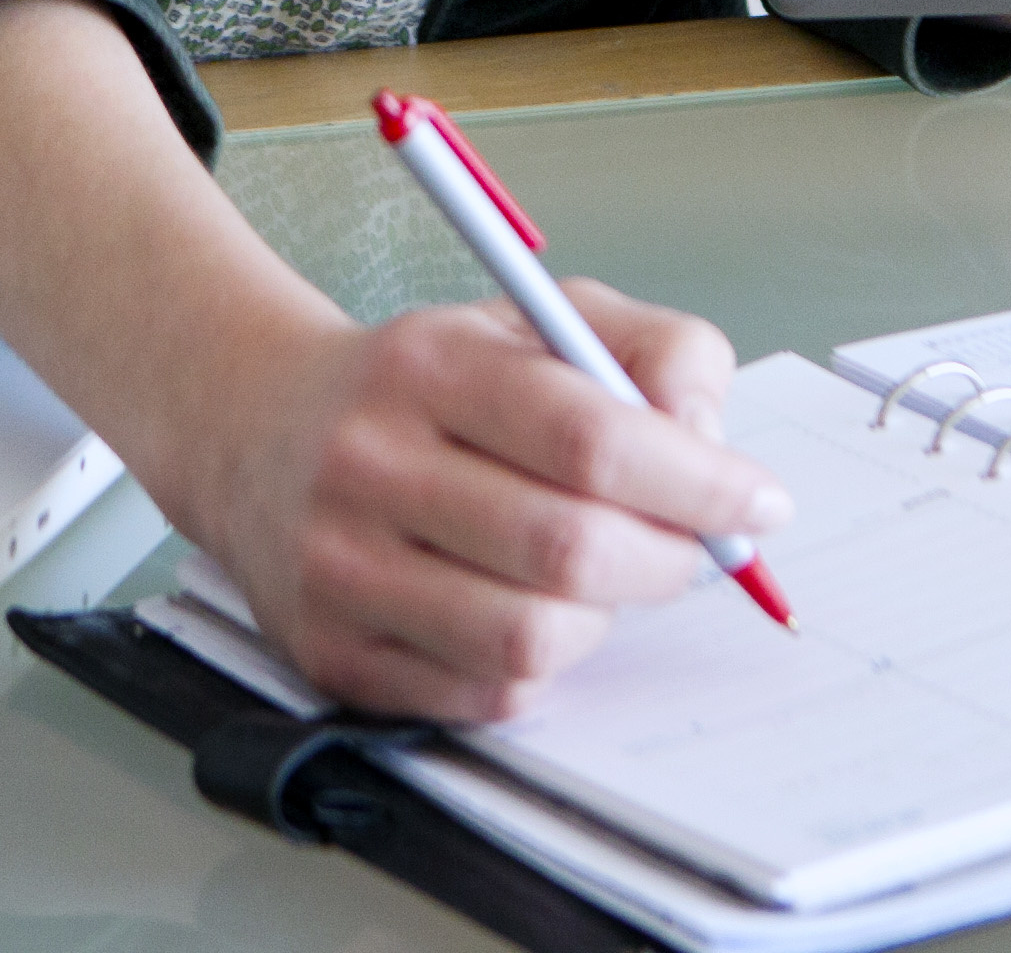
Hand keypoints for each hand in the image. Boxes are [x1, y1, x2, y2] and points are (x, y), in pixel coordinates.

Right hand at [0, 0, 781, 724]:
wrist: (254, 428)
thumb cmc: (421, 381)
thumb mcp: (537, 317)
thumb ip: (653, 348)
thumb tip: (710, 436)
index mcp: (429, 365)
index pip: (589, 436)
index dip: (696, 482)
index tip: (757, 501)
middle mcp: (371, 465)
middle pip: (566, 548)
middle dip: (669, 559)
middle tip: (698, 547)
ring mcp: (342, 568)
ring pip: (530, 637)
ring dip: (606, 619)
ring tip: (607, 578)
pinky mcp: (332, 652)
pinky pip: (483, 694)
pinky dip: (542, 665)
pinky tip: (534, 609)